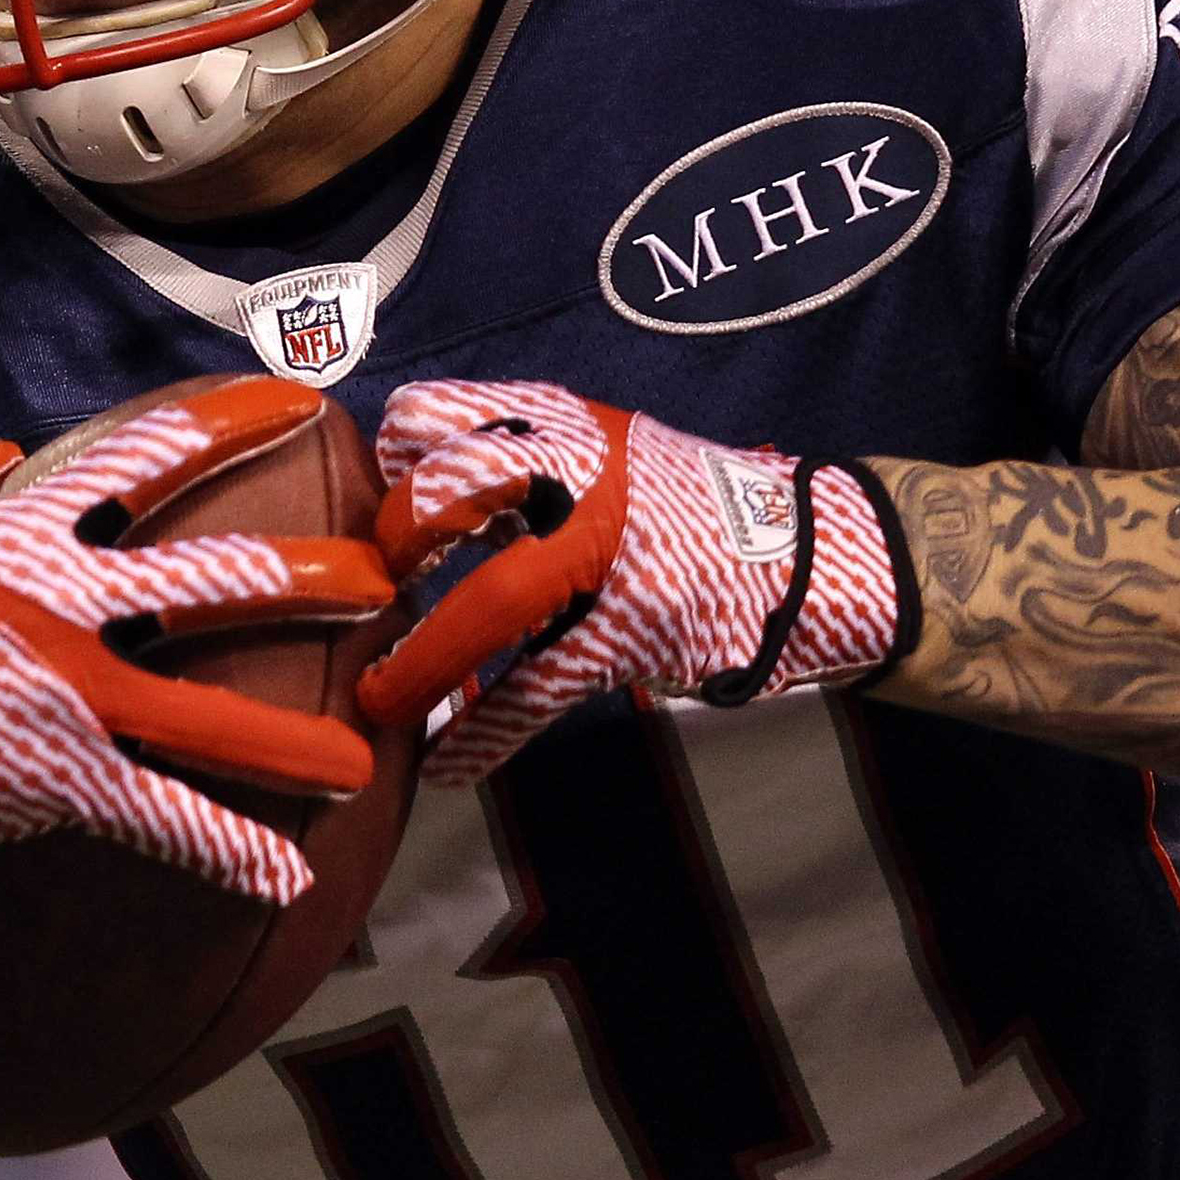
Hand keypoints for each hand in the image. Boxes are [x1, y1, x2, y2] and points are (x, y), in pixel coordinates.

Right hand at [0, 378, 394, 909]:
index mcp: (22, 534)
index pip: (145, 457)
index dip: (229, 423)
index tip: (299, 401)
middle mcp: (61, 609)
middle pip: (214, 579)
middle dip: (312, 576)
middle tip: (385, 577)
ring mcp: (66, 702)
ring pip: (208, 714)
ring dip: (294, 739)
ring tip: (372, 753)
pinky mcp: (55, 785)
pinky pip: (158, 822)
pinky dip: (225, 854)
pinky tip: (290, 880)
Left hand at [356, 380, 911, 781]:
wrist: (806, 555)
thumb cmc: (682, 508)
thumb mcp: (600, 451)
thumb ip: (518, 461)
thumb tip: (405, 486)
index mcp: (563, 423)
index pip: (435, 413)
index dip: (389, 460)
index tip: (372, 500)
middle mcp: (581, 474)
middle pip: (448, 491)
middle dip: (395, 546)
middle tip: (372, 590)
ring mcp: (610, 557)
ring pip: (488, 603)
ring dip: (420, 663)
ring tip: (376, 702)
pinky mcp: (633, 634)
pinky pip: (539, 688)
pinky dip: (484, 734)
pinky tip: (445, 767)